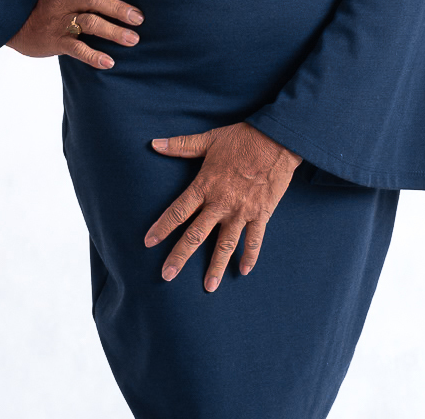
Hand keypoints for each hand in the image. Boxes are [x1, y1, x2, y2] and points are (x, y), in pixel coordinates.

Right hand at [6, 0, 143, 69]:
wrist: (16, 25)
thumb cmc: (45, 1)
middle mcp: (65, 1)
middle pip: (94, 0)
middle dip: (118, 8)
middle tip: (139, 18)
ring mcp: (60, 22)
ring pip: (89, 24)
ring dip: (113, 32)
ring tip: (133, 40)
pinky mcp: (56, 42)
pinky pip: (76, 49)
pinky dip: (93, 56)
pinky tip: (109, 62)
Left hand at [144, 121, 301, 291]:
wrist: (276, 138)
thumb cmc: (240, 138)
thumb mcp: (209, 139)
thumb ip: (181, 145)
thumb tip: (154, 143)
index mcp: (206, 185)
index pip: (179, 211)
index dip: (162, 227)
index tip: (148, 242)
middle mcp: (221, 202)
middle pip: (196, 234)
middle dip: (180, 256)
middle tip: (166, 276)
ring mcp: (242, 210)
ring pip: (225, 244)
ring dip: (216, 266)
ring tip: (209, 286)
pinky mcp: (262, 213)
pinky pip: (255, 239)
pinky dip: (250, 256)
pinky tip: (244, 271)